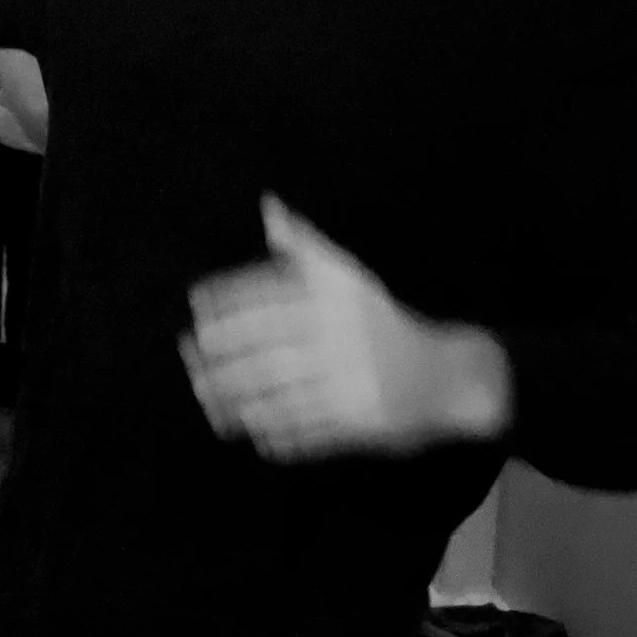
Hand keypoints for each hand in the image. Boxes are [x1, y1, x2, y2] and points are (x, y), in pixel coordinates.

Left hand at [181, 196, 512, 462]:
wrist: (447, 377)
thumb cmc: (384, 322)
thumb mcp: (351, 279)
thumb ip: (306, 245)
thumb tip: (268, 205)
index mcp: (341, 303)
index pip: (273, 299)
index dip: (230, 300)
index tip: (197, 303)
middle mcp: (347, 342)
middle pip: (269, 351)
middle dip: (225, 355)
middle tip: (189, 354)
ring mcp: (355, 386)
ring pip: (282, 394)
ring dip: (238, 398)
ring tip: (206, 395)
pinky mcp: (363, 424)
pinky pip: (310, 429)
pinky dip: (278, 432)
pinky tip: (251, 430)